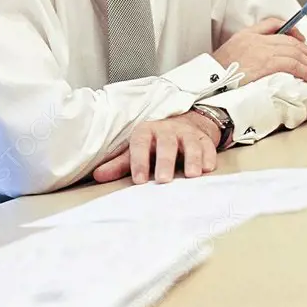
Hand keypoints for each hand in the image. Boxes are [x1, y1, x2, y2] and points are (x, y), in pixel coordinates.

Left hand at [93, 111, 219, 184]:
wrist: (182, 125)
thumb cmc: (154, 143)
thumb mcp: (136, 151)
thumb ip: (119, 164)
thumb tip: (97, 176)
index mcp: (146, 131)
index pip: (140, 143)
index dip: (139, 161)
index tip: (138, 180)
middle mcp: (167, 130)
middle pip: (166, 143)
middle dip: (165, 161)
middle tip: (163, 180)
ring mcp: (187, 133)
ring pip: (190, 143)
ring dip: (191, 159)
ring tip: (191, 175)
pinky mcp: (203, 139)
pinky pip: (208, 146)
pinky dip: (208, 157)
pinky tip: (207, 168)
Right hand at [213, 17, 306, 84]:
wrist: (208, 81)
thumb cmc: (216, 74)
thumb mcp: (228, 54)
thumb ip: (246, 50)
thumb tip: (265, 60)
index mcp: (246, 34)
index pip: (273, 23)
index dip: (291, 30)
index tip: (300, 40)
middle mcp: (255, 39)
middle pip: (290, 40)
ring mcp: (261, 50)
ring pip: (294, 52)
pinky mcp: (266, 63)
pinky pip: (292, 64)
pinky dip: (304, 70)